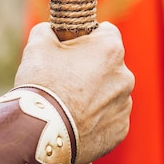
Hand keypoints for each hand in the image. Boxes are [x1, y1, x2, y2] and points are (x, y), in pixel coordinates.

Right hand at [14, 22, 134, 163]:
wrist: (40, 133)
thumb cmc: (42, 83)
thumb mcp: (38, 45)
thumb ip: (48, 30)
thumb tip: (50, 31)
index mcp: (110, 49)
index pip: (106, 32)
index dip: (87, 37)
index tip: (72, 47)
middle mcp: (125, 75)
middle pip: (108, 65)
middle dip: (91, 69)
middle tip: (65, 80)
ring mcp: (124, 105)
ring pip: (110, 93)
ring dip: (94, 96)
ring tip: (68, 106)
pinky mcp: (120, 130)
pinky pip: (109, 119)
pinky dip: (96, 120)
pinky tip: (75, 123)